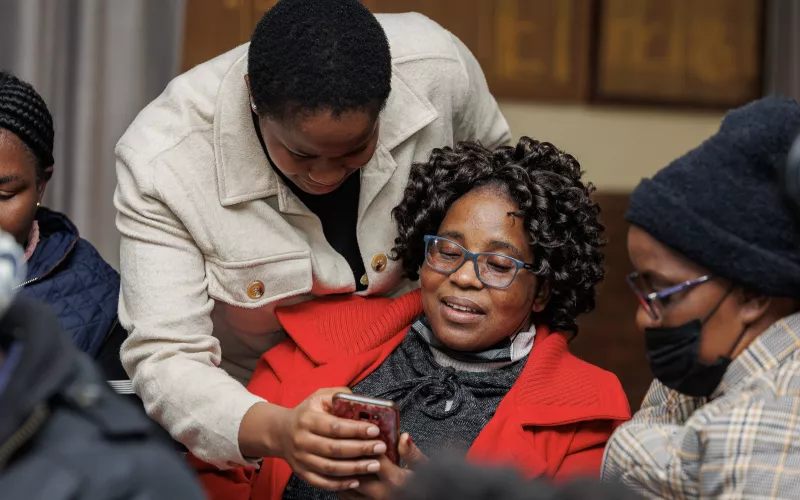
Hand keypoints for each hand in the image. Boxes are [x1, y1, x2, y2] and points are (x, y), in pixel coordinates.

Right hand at [239, 388, 388, 490]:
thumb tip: (360, 401)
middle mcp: (302, 440)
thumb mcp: (318, 397)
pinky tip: (357, 481)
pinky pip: (322, 482)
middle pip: (334, 449)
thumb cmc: (306, 413)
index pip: (334, 426)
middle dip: (361, 449)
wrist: (280, 432)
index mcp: (307, 419)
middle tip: (380, 448)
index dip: (356, 429)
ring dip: (355, 468)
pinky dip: (340, 484)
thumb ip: (338, 395)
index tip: (375, 430)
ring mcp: (301, 459)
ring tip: (375, 465)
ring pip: (330, 468)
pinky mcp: (302, 473)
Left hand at [338, 433, 426, 499]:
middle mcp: (381, 493)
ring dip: (345, 471)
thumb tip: (404, 436)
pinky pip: (348, 498)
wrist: (422, 499)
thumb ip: (412, 453)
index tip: (362, 433)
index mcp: (395, 480)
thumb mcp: (423, 469)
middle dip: (351, 456)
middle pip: (355, 471)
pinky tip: (348, 475)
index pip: (372, 456)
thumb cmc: (424, 487)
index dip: (365, 442)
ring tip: (344, 457)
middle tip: (348, 442)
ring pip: (347, 485)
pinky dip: (345, 485)